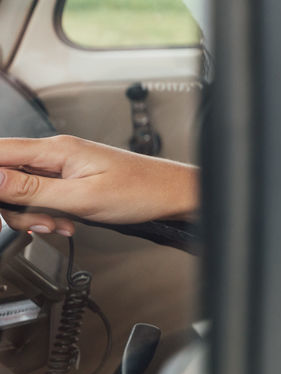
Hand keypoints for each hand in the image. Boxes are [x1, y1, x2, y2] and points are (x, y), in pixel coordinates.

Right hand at [0, 135, 198, 235]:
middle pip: (4, 176)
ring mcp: (62, 167)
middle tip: (38, 222)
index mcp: (55, 150)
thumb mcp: (80, 197)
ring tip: (59, 224)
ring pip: (20, 192)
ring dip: (32, 214)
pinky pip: (40, 197)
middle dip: (14, 206)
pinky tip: (65, 222)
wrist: (171, 195)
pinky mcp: (69, 180)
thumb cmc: (140, 191)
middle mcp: (55, 153)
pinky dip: (46, 214)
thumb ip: (30, 189)